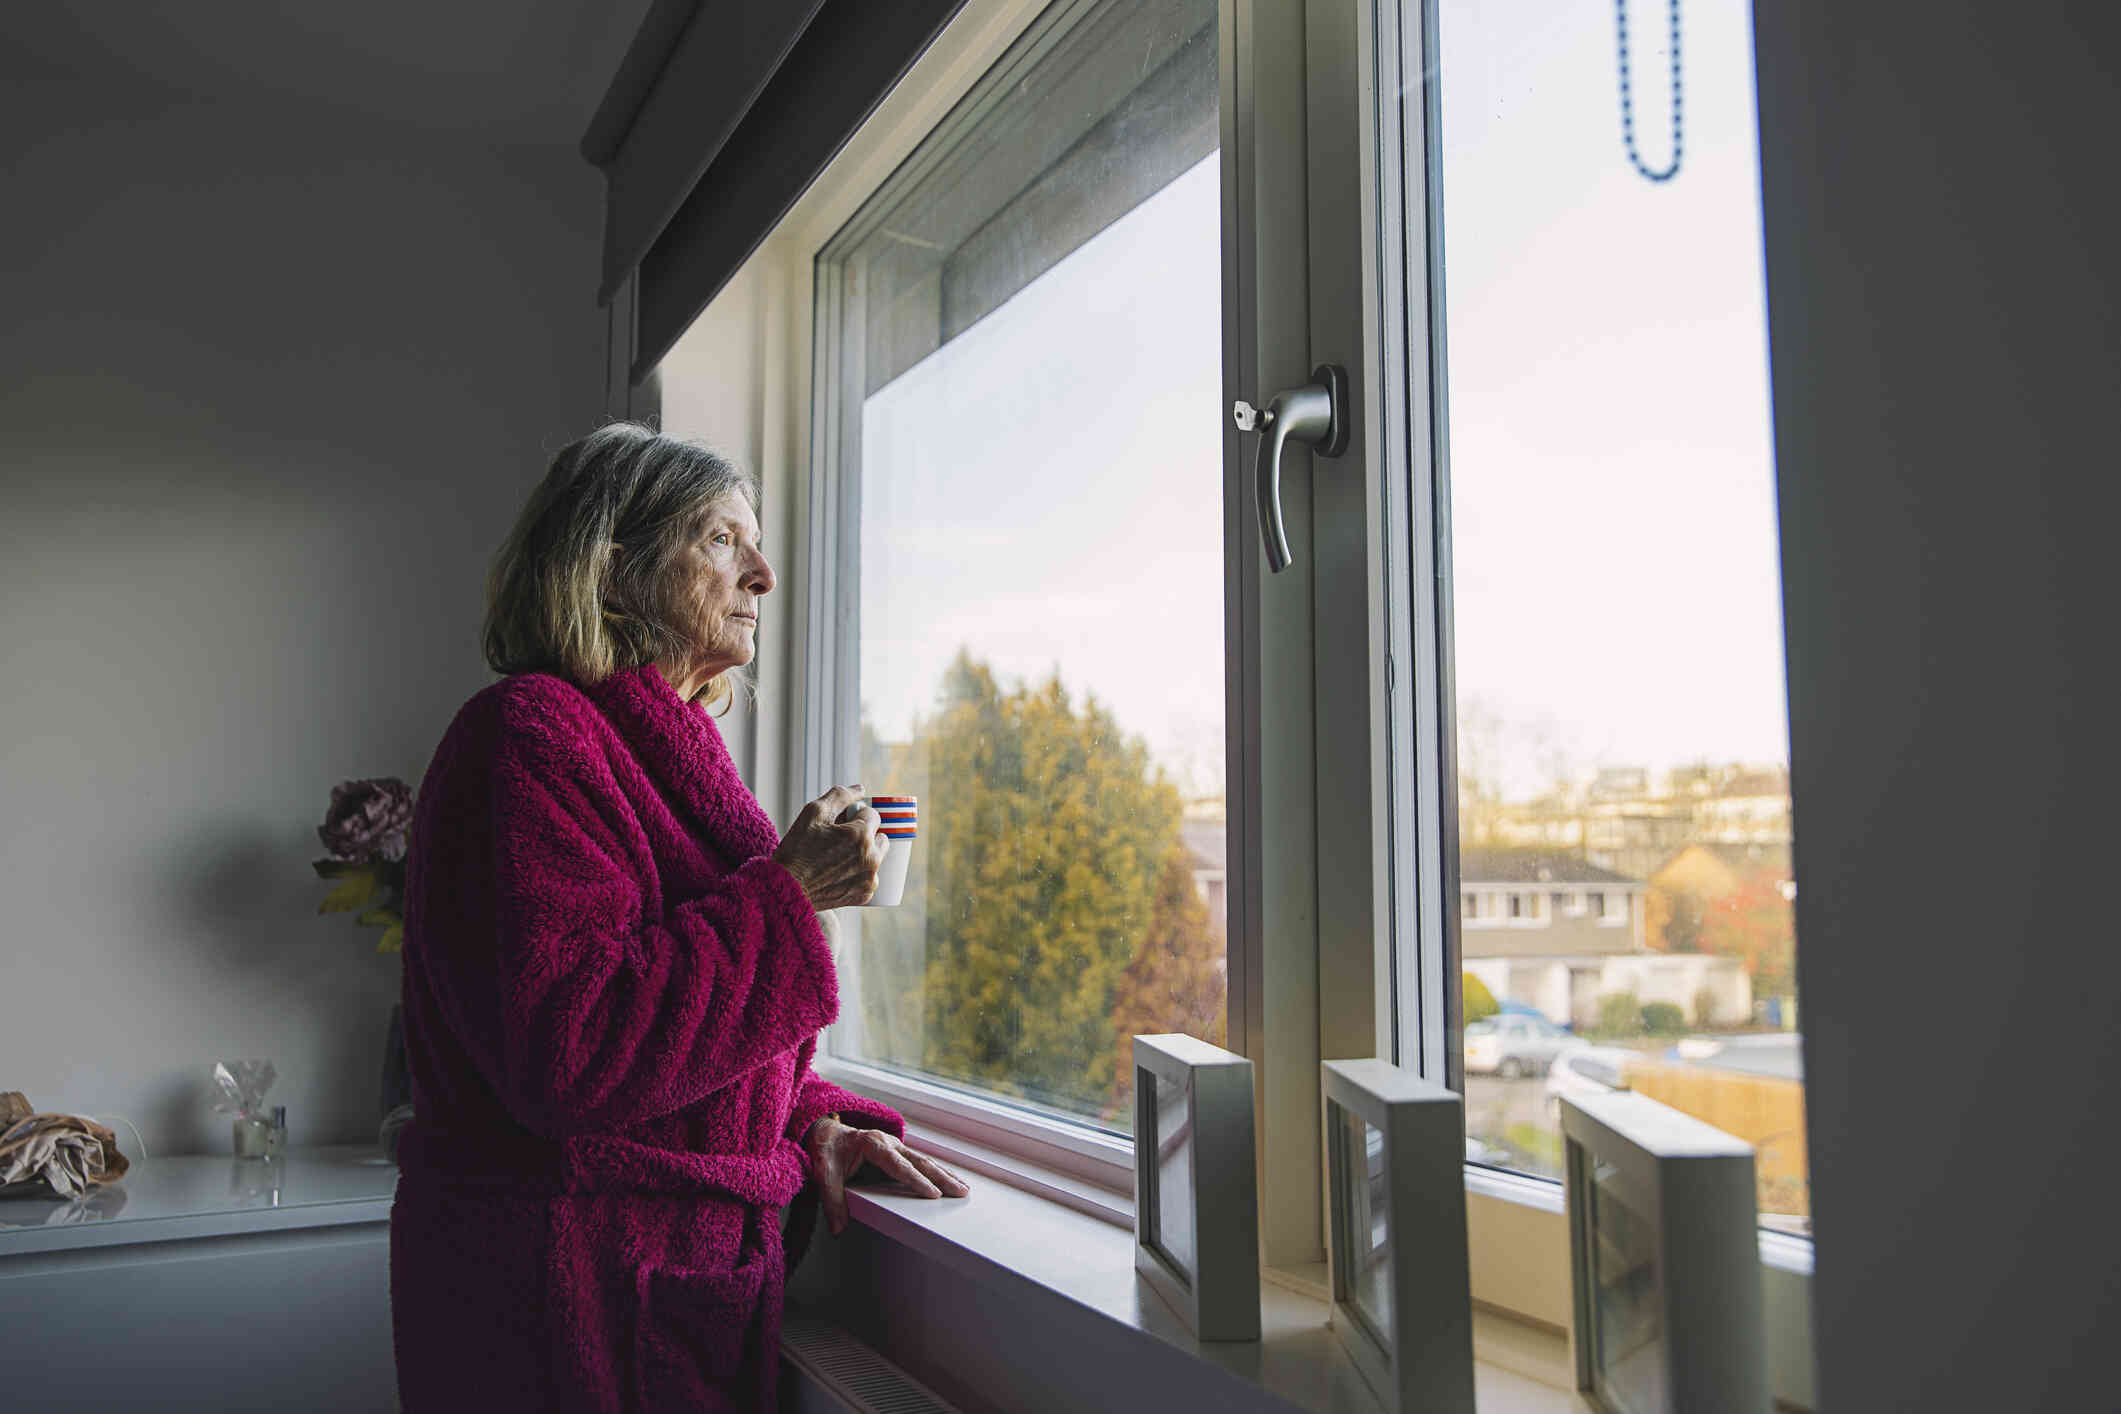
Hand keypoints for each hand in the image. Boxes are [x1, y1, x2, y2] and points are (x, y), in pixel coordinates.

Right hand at [774, 784, 885, 910]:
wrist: (785, 890)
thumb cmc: (797, 850)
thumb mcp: (813, 813)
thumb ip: (840, 796)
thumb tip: (860, 789)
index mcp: (861, 835)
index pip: (873, 814)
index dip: (856, 816)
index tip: (840, 824)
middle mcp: (872, 858)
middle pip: (880, 837)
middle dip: (865, 835)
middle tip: (840, 840)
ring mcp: (870, 879)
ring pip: (876, 857)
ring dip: (864, 854)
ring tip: (837, 858)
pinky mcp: (865, 895)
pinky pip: (869, 877)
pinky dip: (858, 873)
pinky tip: (838, 873)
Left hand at [802, 1115, 970, 1236]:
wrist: (825, 1133)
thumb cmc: (827, 1150)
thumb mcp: (824, 1174)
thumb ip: (831, 1201)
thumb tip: (838, 1228)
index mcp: (872, 1145)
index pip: (898, 1166)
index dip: (916, 1180)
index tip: (933, 1194)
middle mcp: (888, 1143)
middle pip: (919, 1162)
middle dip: (942, 1178)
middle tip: (961, 1192)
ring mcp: (895, 1146)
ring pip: (924, 1161)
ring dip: (944, 1175)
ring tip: (963, 1188)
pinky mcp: (897, 1153)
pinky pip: (919, 1163)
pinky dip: (936, 1172)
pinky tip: (948, 1181)